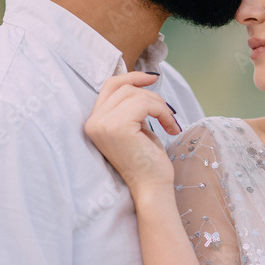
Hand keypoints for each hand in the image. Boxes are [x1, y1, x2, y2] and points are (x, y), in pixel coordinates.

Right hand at [84, 73, 180, 195]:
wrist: (151, 188)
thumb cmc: (147, 161)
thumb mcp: (136, 127)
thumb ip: (131, 106)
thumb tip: (143, 79)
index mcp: (94, 122)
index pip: (110, 86)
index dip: (132, 77)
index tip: (153, 78)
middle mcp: (93, 122)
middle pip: (124, 88)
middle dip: (151, 96)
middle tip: (168, 114)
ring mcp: (103, 124)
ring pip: (136, 95)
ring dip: (160, 106)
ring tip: (170, 124)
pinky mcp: (118, 127)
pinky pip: (145, 104)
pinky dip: (163, 112)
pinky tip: (171, 127)